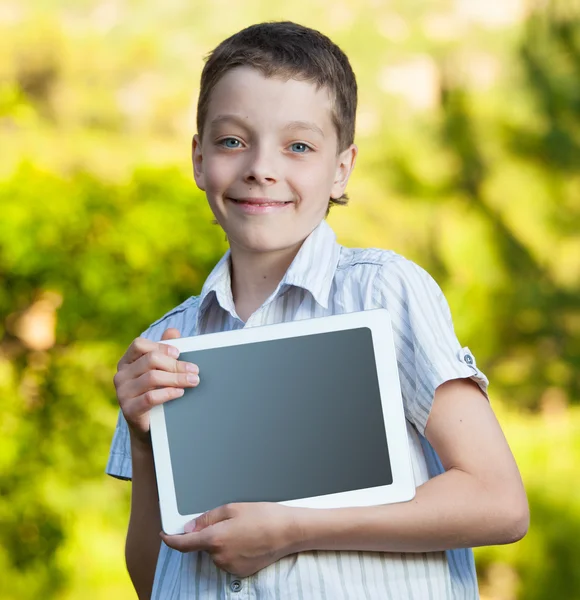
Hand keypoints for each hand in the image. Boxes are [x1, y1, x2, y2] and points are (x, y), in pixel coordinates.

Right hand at [113, 328, 199, 443]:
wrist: (150, 428)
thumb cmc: (156, 392)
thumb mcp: (160, 370)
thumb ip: (165, 350)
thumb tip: (173, 331)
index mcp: (127, 362)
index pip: (139, 344)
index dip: (160, 346)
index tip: (178, 353)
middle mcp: (121, 375)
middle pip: (150, 360)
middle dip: (176, 364)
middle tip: (194, 370)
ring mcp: (122, 393)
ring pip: (152, 377)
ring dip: (177, 378)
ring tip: (193, 380)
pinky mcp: (129, 410)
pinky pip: (150, 397)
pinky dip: (168, 393)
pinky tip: (180, 392)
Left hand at [161, 502, 301, 576]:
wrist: (289, 532)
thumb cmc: (264, 516)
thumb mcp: (233, 508)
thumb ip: (207, 518)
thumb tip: (189, 527)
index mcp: (215, 538)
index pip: (184, 544)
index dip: (171, 539)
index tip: (166, 535)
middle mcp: (220, 557)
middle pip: (203, 545)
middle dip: (210, 534)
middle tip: (230, 521)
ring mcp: (230, 567)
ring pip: (216, 553)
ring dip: (222, 542)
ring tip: (244, 529)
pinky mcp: (240, 573)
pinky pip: (228, 560)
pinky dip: (232, 551)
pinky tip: (248, 540)